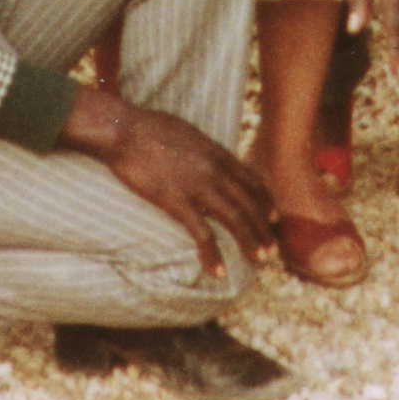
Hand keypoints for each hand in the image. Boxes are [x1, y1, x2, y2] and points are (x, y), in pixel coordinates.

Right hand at [61, 86, 276, 278]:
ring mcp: (197, 186)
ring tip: (259, 260)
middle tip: (272, 248)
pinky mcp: (176, 202)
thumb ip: (204, 149)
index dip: (265, 201)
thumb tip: (210, 158)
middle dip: (263, 227)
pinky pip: (201, 233)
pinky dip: (212, 254)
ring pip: (234, 218)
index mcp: (217, 152)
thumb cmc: (150, 127)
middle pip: (248, 202)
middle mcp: (214, 170)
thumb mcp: (188, 132)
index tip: (274, 217)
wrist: (124, 131)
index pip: (251, 180)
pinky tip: (218, 271)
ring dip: (249, 241)